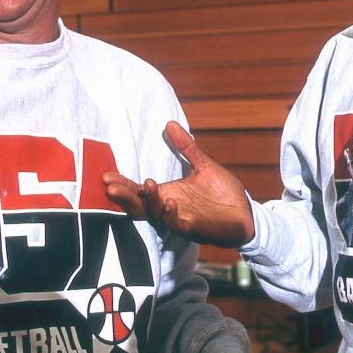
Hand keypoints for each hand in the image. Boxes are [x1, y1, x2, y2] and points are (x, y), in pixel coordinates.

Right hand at [103, 121, 254, 247]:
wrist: (246, 214)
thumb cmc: (221, 193)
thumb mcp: (203, 165)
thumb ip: (186, 147)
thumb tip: (169, 123)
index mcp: (168, 195)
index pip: (139, 192)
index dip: (123, 185)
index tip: (106, 175)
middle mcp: (170, 210)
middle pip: (140, 206)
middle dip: (126, 197)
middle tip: (111, 187)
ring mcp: (182, 221)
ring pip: (158, 216)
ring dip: (151, 202)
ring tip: (147, 185)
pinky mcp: (198, 230)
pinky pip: (181, 226)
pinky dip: (173, 217)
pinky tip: (170, 204)